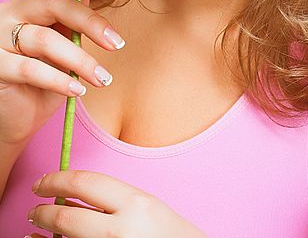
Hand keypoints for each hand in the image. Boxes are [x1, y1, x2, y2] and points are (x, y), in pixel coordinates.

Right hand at [0, 0, 124, 145]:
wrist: (18, 113)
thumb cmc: (46, 71)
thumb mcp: (65, 38)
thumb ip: (75, 13)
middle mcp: (12, 11)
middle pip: (52, 3)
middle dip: (89, 22)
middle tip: (116, 43)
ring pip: (44, 39)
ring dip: (80, 60)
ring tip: (102, 78)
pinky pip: (30, 69)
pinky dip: (59, 80)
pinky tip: (78, 90)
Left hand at [27, 169, 207, 236]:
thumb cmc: (169, 234)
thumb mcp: (146, 206)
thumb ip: (113, 200)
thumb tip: (71, 195)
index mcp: (134, 203)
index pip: (84, 183)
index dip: (56, 179)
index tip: (42, 182)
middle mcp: (120, 229)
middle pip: (66, 215)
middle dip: (42, 210)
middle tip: (34, 208)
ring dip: (43, 232)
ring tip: (35, 228)